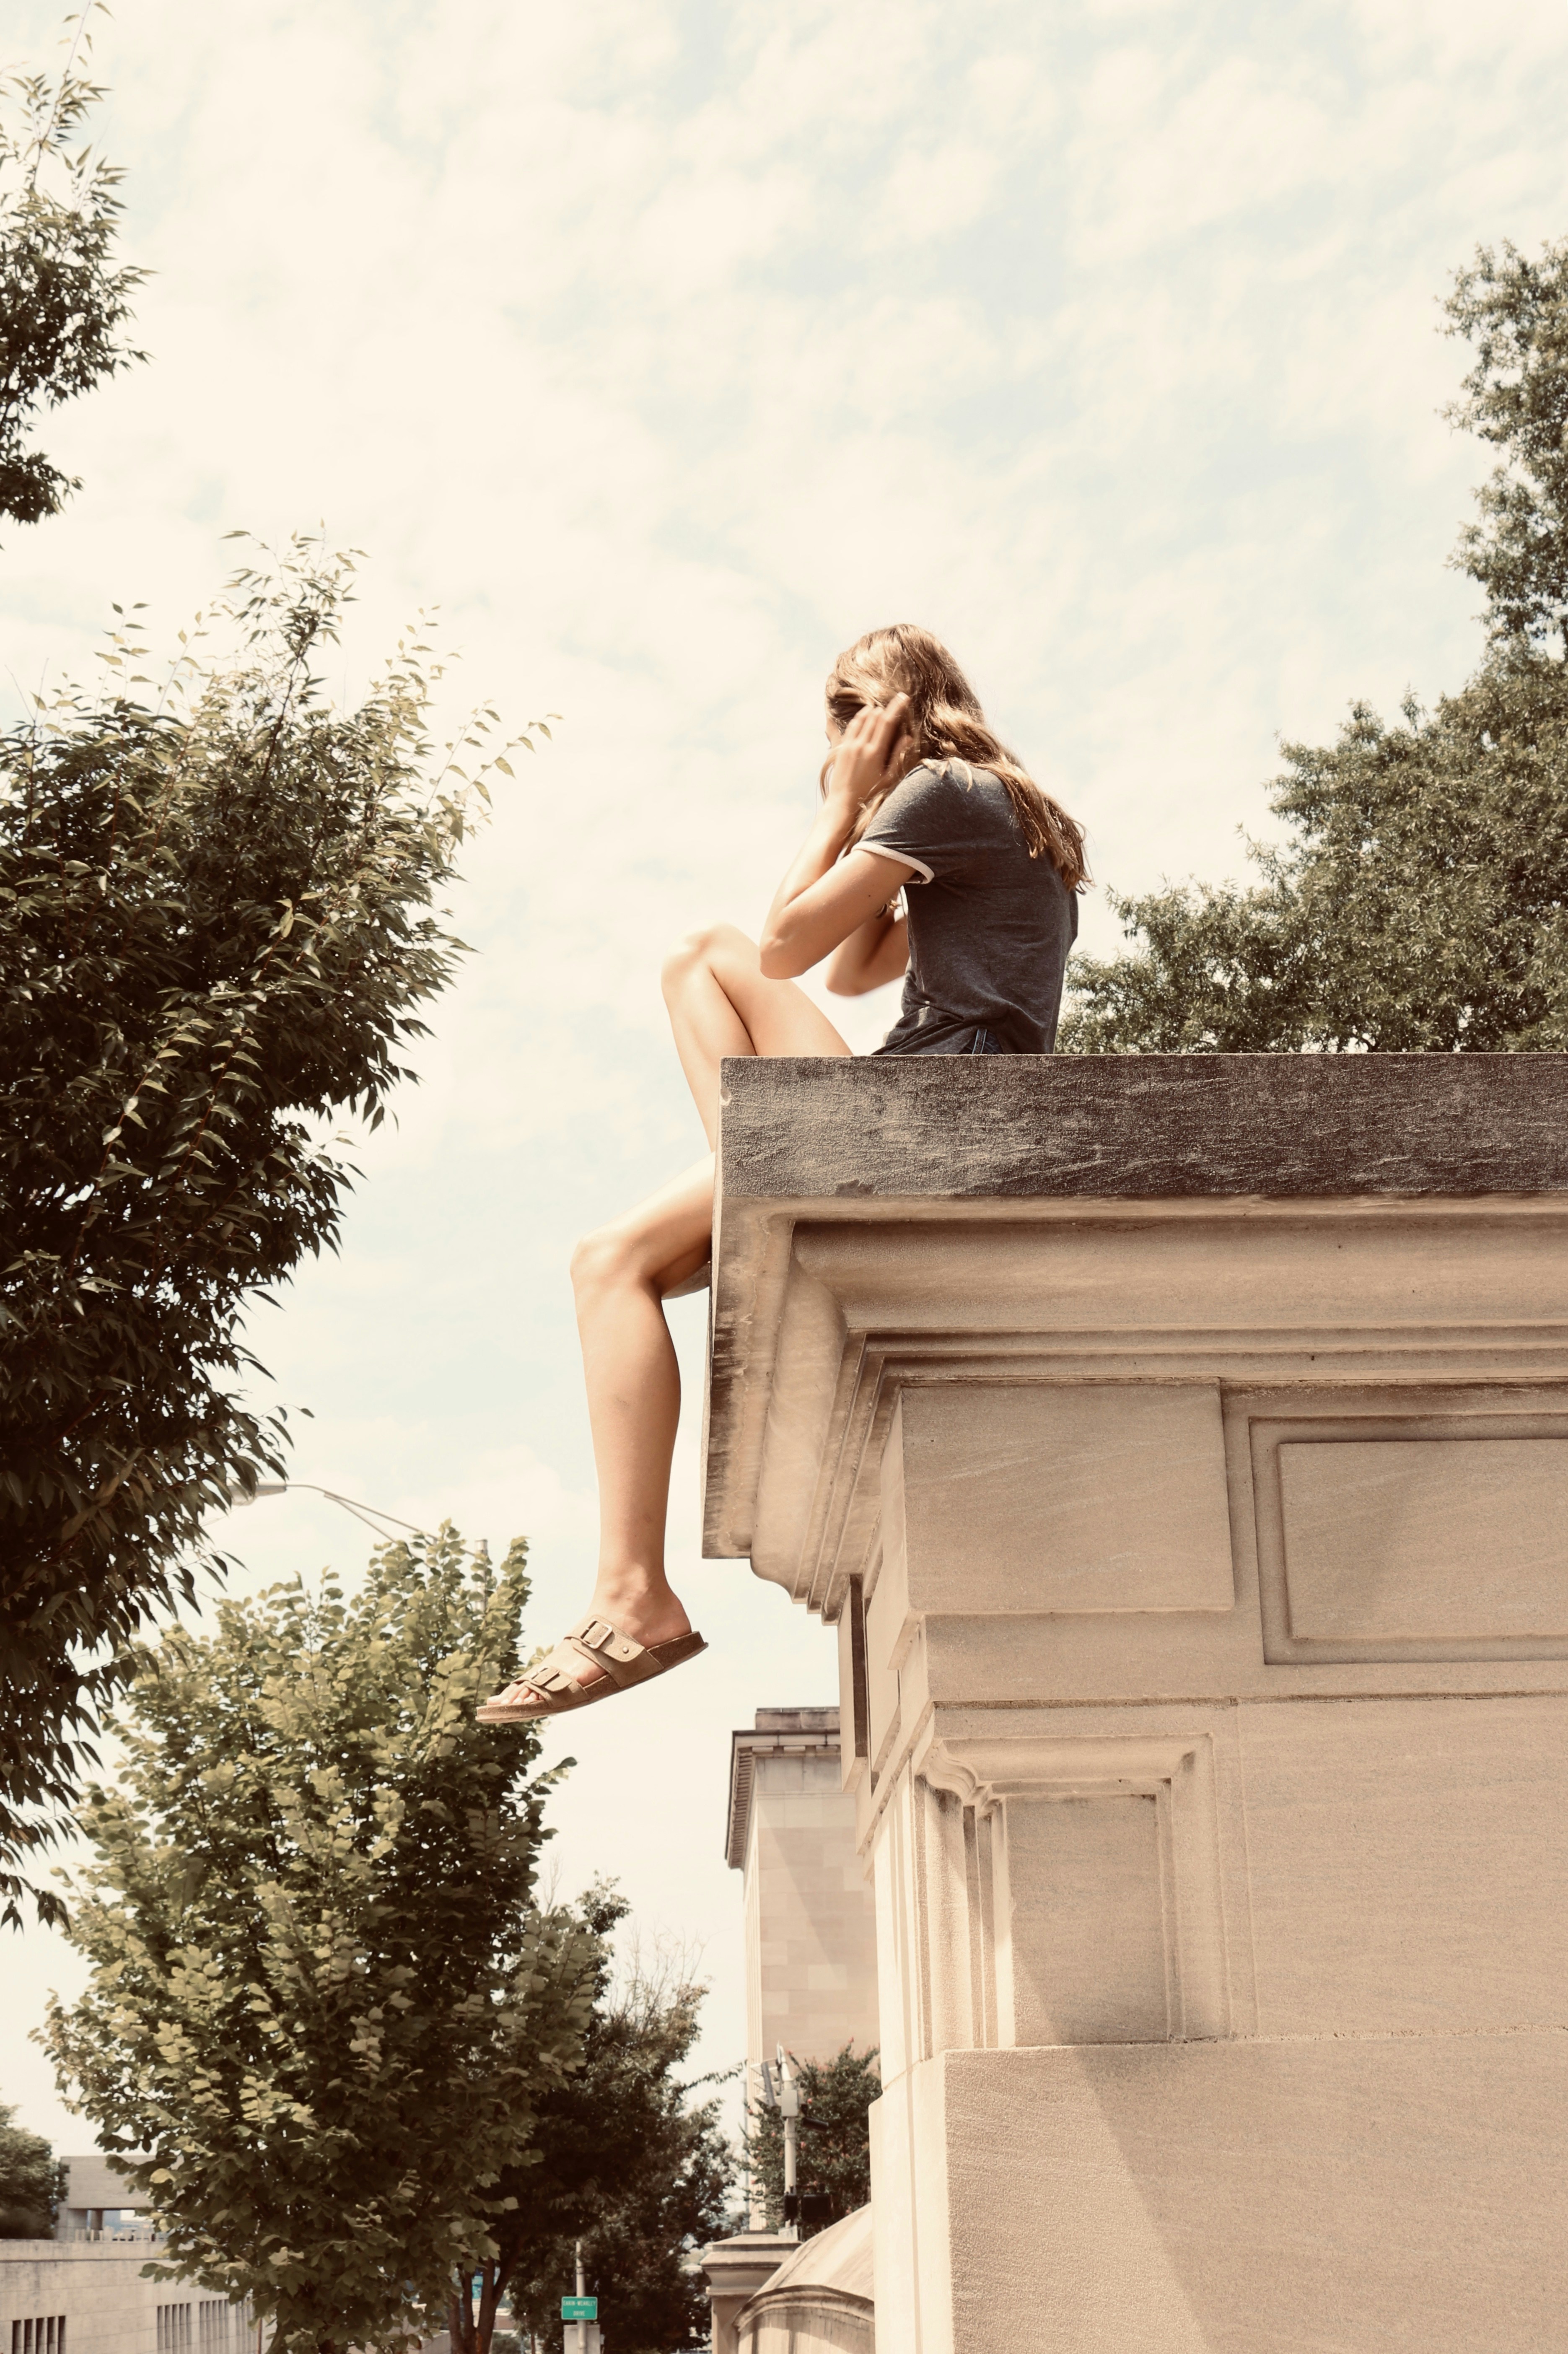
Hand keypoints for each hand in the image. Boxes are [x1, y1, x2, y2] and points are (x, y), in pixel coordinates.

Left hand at [825, 693, 915, 821]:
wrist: (843, 803)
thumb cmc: (869, 794)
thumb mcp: (888, 779)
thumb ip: (898, 756)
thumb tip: (907, 737)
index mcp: (875, 752)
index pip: (887, 722)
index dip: (896, 707)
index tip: (903, 697)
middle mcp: (860, 746)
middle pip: (874, 717)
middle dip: (886, 708)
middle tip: (895, 703)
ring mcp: (849, 746)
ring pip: (861, 719)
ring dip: (872, 712)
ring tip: (880, 709)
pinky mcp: (841, 749)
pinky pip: (851, 727)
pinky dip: (859, 719)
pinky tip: (864, 718)